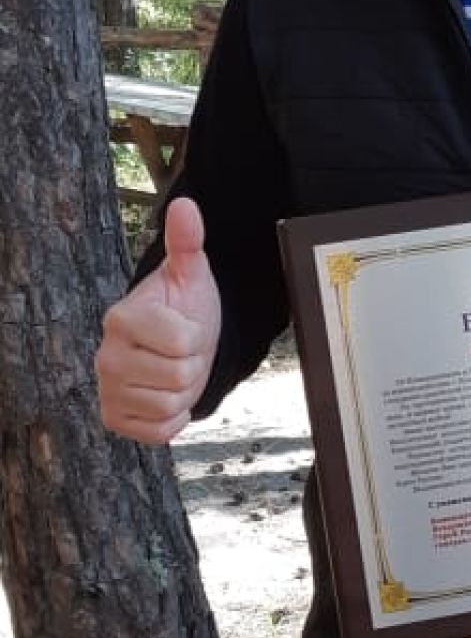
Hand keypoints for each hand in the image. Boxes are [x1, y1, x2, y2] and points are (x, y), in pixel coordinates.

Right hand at [96, 196, 221, 443]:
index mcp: (121, 318)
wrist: (176, 346)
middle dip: (194, 366)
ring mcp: (107, 390)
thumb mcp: (191, 275)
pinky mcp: (114, 419)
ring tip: (174, 372)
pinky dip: (174, 418)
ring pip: (171, 405)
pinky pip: (161, 432)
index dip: (197, 337)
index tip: (186, 328)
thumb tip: (185, 205)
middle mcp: (106, 356)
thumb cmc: (183, 309)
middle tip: (183, 353)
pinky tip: (166, 395)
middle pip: (180, 376)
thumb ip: (187, 242)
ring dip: (185, 392)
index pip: (183, 342)